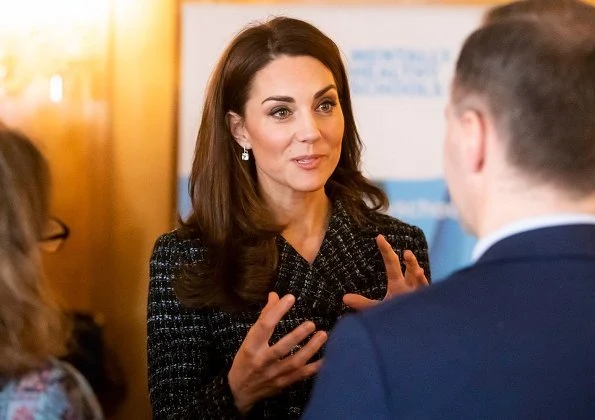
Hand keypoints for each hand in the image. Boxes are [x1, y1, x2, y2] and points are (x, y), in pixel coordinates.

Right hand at [227, 292, 327, 413]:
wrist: (240, 392)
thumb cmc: (245, 360)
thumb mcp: (249, 339)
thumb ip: (264, 317)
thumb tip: (274, 295)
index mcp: (251, 347)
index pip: (264, 326)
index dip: (277, 311)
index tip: (290, 298)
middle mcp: (262, 361)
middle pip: (280, 348)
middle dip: (297, 336)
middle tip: (311, 324)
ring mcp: (273, 374)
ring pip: (295, 362)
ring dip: (310, 349)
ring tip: (323, 335)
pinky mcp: (283, 383)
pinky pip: (302, 375)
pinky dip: (315, 367)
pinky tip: (327, 357)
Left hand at [343, 234, 427, 310]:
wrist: (408, 334)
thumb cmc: (395, 318)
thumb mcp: (377, 308)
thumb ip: (363, 303)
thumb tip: (344, 298)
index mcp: (397, 284)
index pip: (392, 264)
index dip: (386, 251)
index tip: (379, 237)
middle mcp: (409, 287)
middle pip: (409, 270)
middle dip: (409, 261)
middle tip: (406, 252)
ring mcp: (418, 296)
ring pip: (420, 282)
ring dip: (418, 274)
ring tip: (417, 269)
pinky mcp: (424, 307)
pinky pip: (425, 297)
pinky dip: (423, 288)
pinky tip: (422, 278)